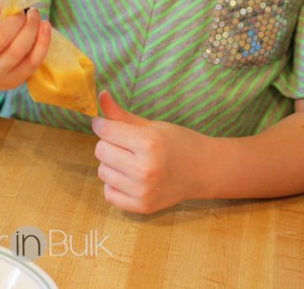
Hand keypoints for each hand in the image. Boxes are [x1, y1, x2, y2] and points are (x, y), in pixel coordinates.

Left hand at [92, 91, 210, 213]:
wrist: (203, 170)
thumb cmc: (177, 142)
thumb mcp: (151, 125)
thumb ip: (122, 114)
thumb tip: (100, 95)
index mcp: (149, 143)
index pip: (106, 130)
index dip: (102, 123)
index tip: (105, 123)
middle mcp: (144, 169)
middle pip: (101, 151)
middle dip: (108, 143)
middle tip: (126, 143)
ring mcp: (142, 191)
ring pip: (102, 172)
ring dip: (111, 164)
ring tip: (130, 160)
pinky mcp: (141, 207)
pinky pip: (109, 194)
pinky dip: (114, 184)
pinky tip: (129, 177)